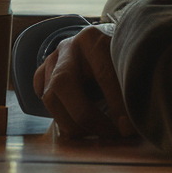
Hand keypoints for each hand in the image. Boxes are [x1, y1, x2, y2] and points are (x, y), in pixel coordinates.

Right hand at [32, 25, 134, 139]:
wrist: (104, 43)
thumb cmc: (120, 56)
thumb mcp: (128, 63)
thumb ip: (130, 87)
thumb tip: (127, 128)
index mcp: (93, 39)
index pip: (102, 73)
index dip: (115, 104)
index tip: (127, 128)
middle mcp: (68, 47)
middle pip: (62, 82)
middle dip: (84, 115)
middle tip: (108, 133)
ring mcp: (52, 59)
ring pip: (49, 95)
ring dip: (70, 122)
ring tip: (94, 133)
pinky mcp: (44, 72)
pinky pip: (41, 94)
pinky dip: (55, 113)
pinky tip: (74, 124)